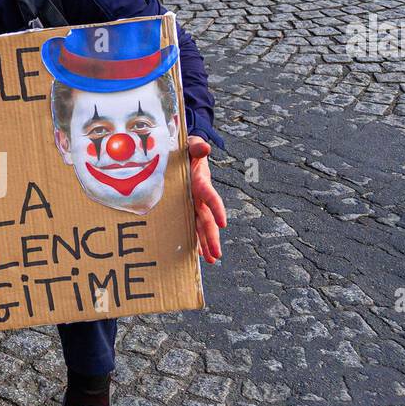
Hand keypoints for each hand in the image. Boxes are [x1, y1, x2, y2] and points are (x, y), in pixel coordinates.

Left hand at [187, 136, 225, 264]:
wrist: (181, 153)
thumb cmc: (186, 149)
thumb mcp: (190, 146)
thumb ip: (197, 147)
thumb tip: (204, 148)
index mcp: (200, 182)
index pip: (211, 198)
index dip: (217, 209)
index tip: (223, 223)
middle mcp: (199, 197)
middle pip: (207, 220)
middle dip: (212, 237)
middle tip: (217, 255)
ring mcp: (193, 204)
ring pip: (201, 226)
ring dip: (206, 243)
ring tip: (212, 260)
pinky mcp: (186, 207)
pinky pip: (190, 225)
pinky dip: (193, 239)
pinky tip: (196, 254)